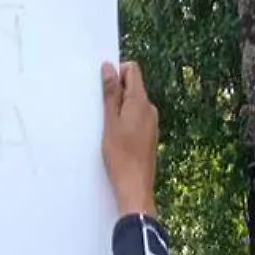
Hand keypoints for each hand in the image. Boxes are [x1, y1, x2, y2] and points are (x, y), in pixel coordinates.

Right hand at [100, 62, 157, 216]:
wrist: (135, 187)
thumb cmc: (121, 156)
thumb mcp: (110, 121)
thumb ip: (111, 93)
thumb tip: (109, 68)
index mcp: (141, 102)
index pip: (133, 70)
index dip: (116, 73)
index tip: (103, 88)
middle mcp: (150, 109)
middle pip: (132, 86)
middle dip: (116, 92)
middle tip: (102, 112)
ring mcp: (151, 123)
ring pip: (133, 103)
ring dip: (119, 108)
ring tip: (108, 128)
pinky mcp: (149, 135)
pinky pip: (136, 118)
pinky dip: (125, 121)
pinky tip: (116, 137)